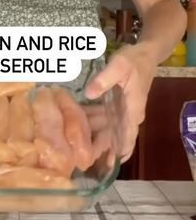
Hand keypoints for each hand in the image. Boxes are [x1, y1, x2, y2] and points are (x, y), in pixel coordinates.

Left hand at [84, 44, 155, 162]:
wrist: (145, 54)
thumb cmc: (134, 60)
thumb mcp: (119, 65)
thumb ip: (104, 79)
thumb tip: (89, 94)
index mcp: (133, 109)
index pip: (128, 135)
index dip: (119, 151)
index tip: (108, 165)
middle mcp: (129, 115)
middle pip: (115, 137)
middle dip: (101, 149)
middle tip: (81, 159)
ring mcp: (123, 112)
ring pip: (107, 130)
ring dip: (93, 137)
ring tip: (74, 146)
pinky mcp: (116, 107)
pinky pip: (103, 119)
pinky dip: (91, 123)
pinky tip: (75, 125)